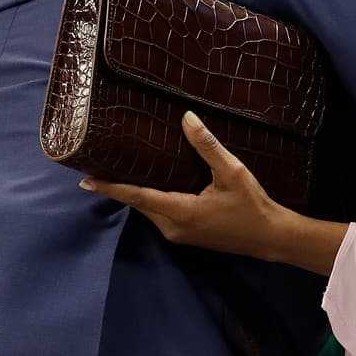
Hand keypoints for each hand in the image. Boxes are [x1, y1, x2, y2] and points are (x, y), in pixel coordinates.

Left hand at [78, 111, 289, 259]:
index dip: (111, 187)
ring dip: (135, 193)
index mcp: (181, 212)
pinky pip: (159, 215)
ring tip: (122, 169)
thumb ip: (207, 146)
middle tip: (102, 165)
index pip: (137, 197)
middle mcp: (173, 227)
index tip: (86, 180)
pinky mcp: (186, 236)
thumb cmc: (252, 205)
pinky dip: (150, 200)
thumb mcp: (232, 171)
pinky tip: (152, 183)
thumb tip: (186, 118)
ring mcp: (178, 235)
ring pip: (148, 210)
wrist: (270, 238)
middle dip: (119, 186)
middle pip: (138, 204)